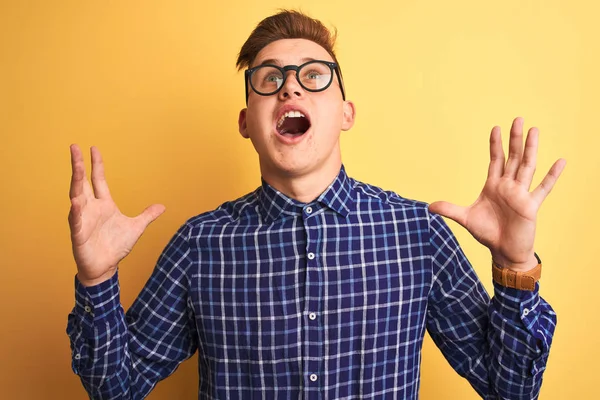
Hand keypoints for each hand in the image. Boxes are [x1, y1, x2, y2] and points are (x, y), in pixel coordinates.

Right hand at [68, 145, 164, 285]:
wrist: (106, 268)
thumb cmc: (116, 246)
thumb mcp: (136, 227)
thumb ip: (147, 216)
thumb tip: (162, 206)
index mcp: (104, 204)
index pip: (98, 179)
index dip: (96, 164)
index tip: (93, 148)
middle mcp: (91, 208)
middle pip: (82, 182)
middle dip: (78, 165)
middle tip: (74, 147)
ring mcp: (83, 220)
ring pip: (76, 197)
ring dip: (75, 181)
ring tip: (75, 166)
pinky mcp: (78, 234)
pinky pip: (76, 221)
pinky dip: (76, 212)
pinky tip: (76, 203)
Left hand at [428, 117, 565, 271]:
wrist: (503, 251)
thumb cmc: (487, 233)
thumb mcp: (466, 219)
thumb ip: (449, 209)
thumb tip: (429, 206)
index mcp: (493, 186)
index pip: (495, 160)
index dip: (495, 144)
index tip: (496, 128)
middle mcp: (508, 186)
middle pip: (512, 157)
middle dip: (514, 139)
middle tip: (518, 119)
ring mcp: (520, 194)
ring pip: (527, 166)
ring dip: (531, 149)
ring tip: (535, 130)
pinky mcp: (530, 206)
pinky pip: (543, 188)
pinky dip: (552, 175)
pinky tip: (561, 161)